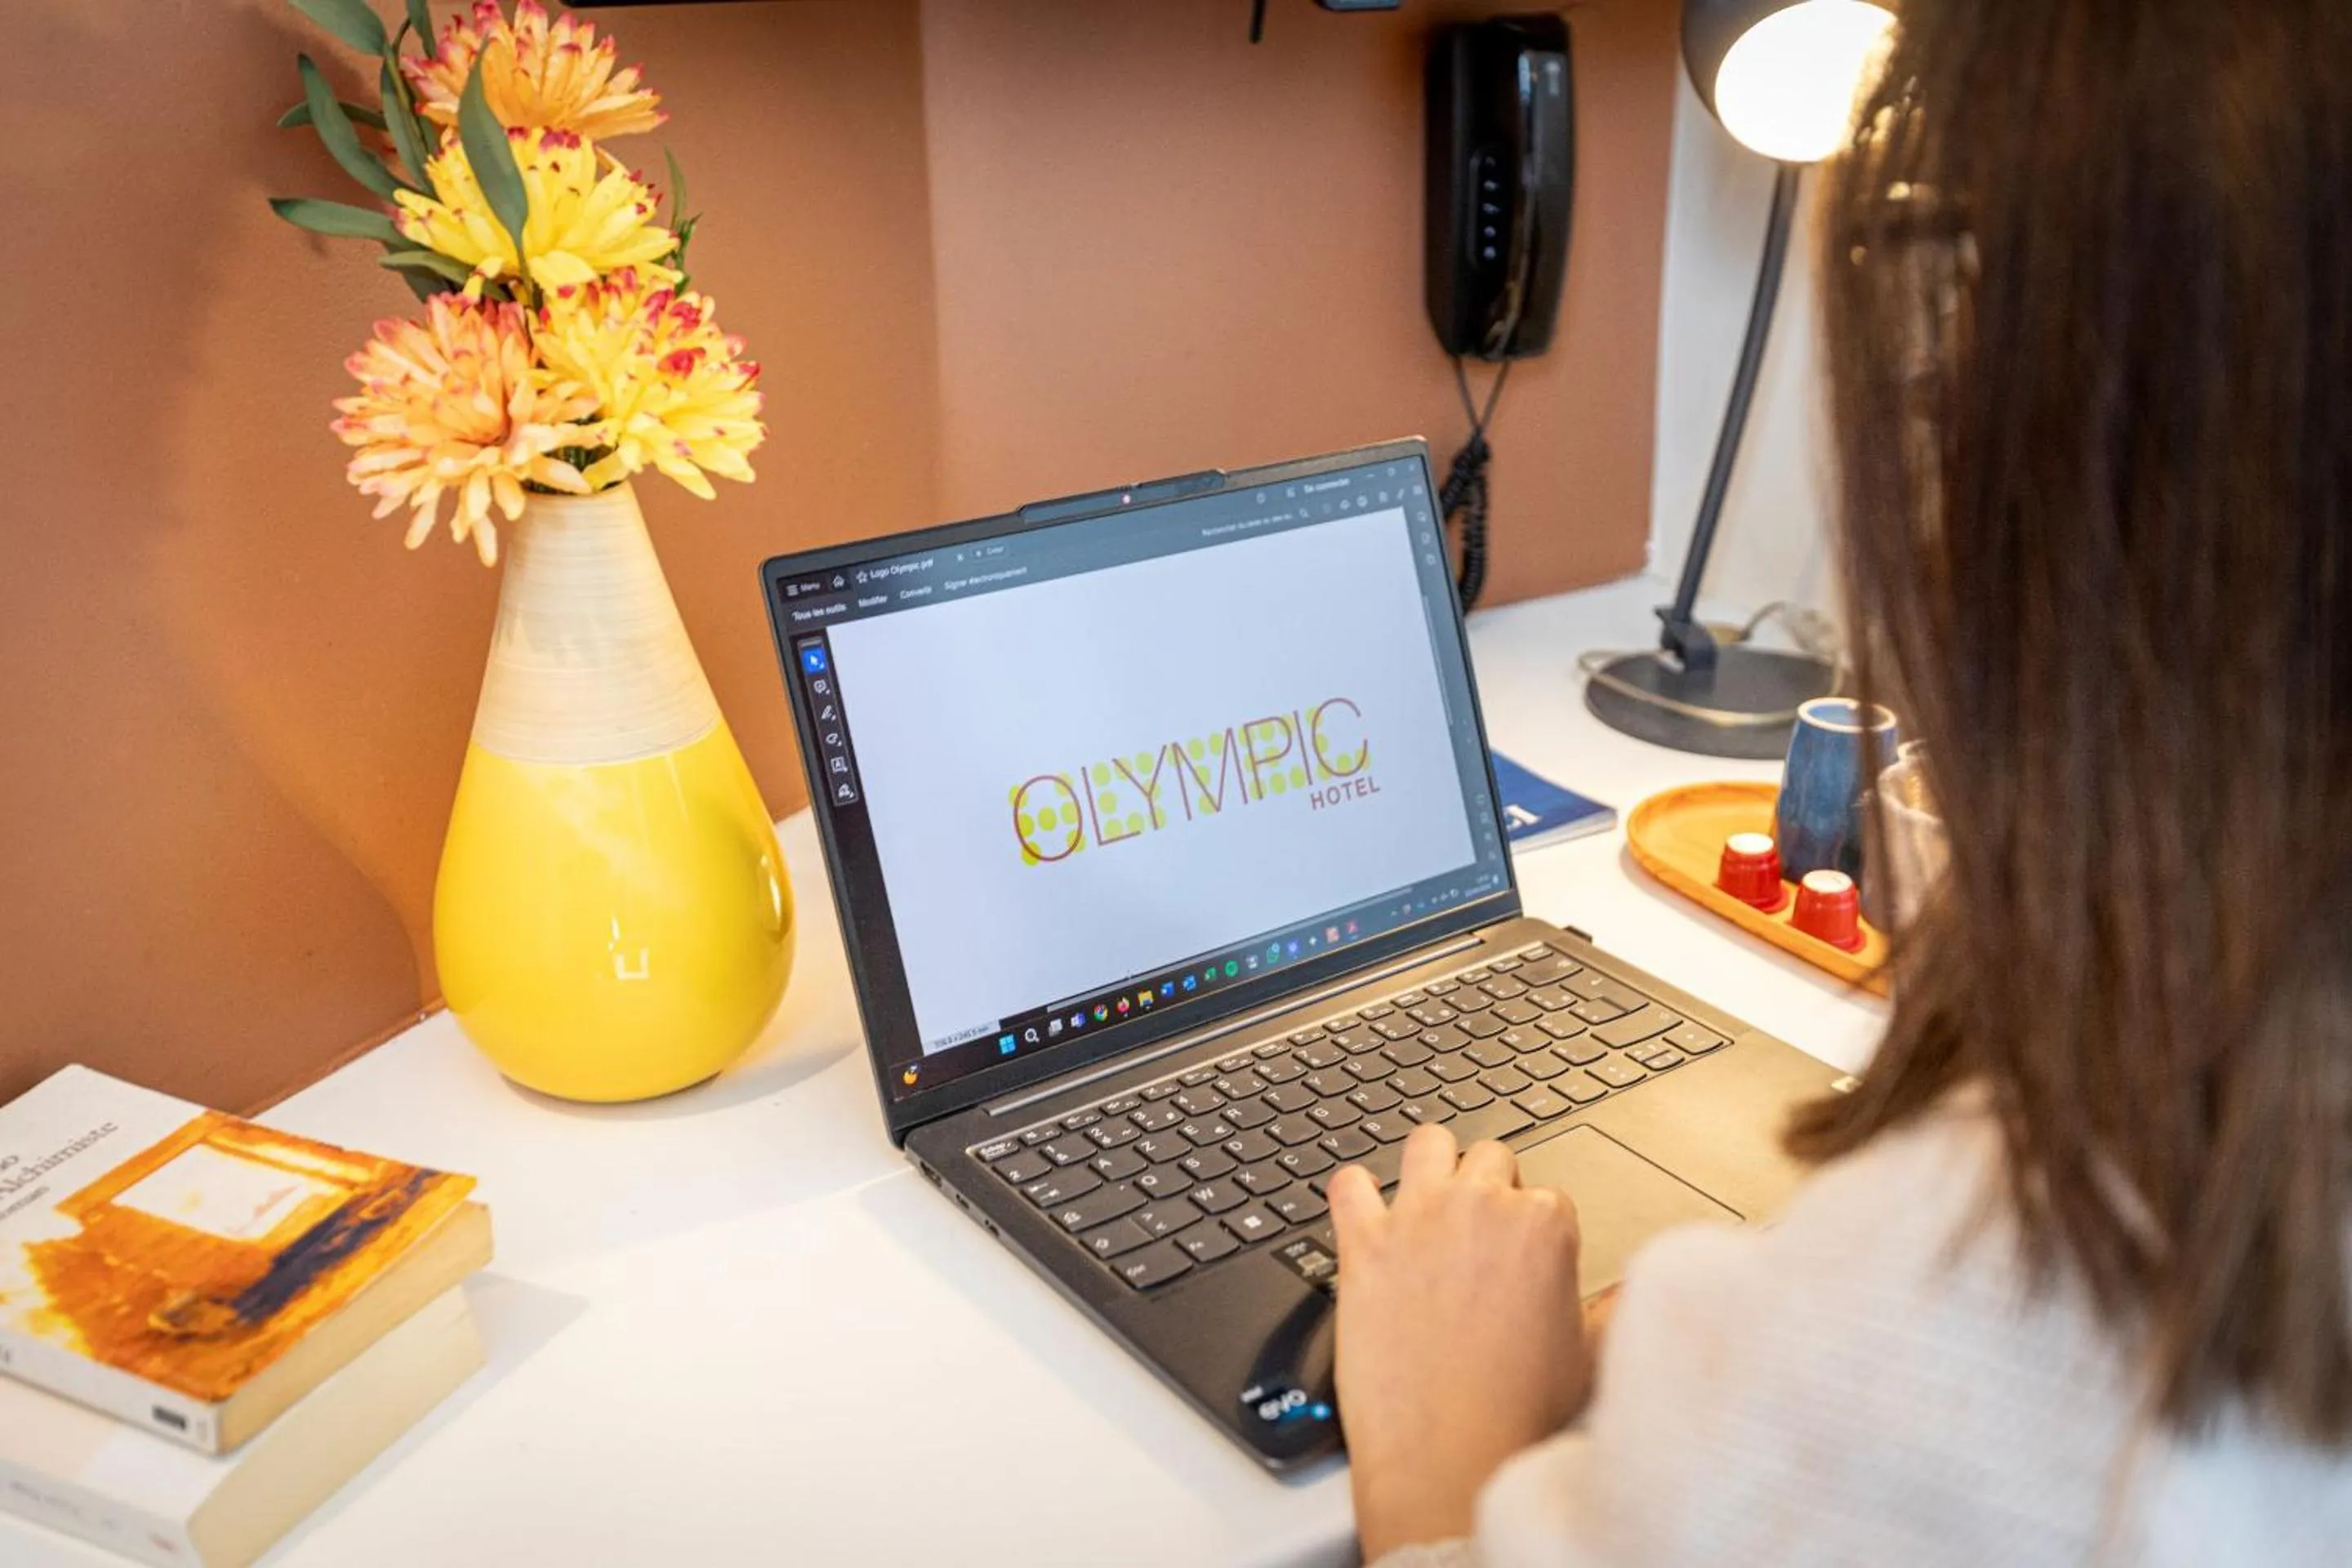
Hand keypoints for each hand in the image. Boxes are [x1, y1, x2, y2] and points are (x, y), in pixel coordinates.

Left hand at [1329, 1124, 1590, 1561]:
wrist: (1450, 1457)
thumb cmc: (1518, 1414)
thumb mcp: (1591, 1354)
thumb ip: (1612, 1304)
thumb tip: (1638, 1285)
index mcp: (1544, 1226)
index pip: (1546, 1196)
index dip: (1535, 1227)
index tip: (1523, 1256)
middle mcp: (1480, 1207)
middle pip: (1489, 1158)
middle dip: (1488, 1189)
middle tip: (1480, 1234)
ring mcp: (1417, 1220)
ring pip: (1426, 1143)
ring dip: (1430, 1166)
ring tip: (1428, 1201)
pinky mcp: (1362, 1244)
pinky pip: (1348, 1183)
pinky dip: (1354, 1192)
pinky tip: (1362, 1213)